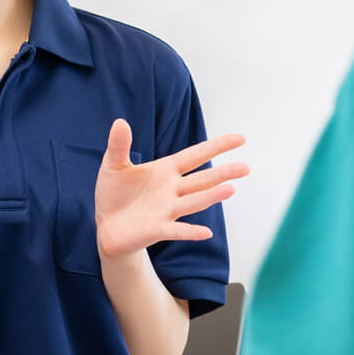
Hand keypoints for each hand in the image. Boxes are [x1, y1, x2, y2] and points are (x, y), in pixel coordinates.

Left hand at [94, 119, 248, 260]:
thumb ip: (119, 145)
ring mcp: (167, 210)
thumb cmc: (114, 193)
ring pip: (194, 202)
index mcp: (166, 170)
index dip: (217, 146)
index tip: (240, 138)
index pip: (196, 155)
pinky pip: (176, 230)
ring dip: (211, 197)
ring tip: (231, 189)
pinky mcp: (157, 229)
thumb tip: (120, 121)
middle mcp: (172, 190)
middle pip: (202, 179)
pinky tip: (206, 233)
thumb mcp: (113, 165)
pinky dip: (190, 231)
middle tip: (246, 168)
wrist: (107, 225)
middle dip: (223, 173)